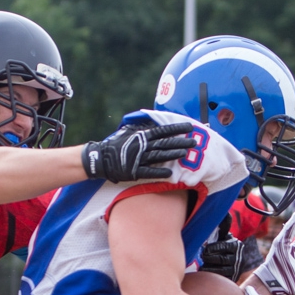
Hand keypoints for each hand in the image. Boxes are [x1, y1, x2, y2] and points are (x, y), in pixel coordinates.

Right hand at [82, 120, 196, 182]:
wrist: (100, 158)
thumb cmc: (116, 144)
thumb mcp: (128, 131)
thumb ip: (142, 128)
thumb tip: (154, 121)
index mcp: (141, 135)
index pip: (162, 130)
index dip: (177, 128)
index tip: (189, 126)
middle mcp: (142, 145)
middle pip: (165, 143)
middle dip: (180, 142)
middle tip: (194, 142)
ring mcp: (138, 158)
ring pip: (159, 156)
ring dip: (173, 154)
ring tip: (185, 153)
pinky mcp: (134, 171)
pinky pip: (149, 171)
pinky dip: (160, 172)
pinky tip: (171, 173)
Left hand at [199, 215, 241, 279]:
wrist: (234, 262)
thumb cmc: (224, 245)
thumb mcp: (224, 235)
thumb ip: (223, 225)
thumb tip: (224, 212)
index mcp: (236, 245)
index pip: (224, 247)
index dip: (213, 248)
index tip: (204, 249)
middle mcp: (238, 258)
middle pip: (222, 259)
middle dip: (209, 258)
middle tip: (201, 256)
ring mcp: (236, 270)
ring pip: (221, 270)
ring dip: (209, 268)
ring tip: (201, 265)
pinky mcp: (232, 279)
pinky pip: (221, 278)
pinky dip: (211, 276)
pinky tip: (204, 273)